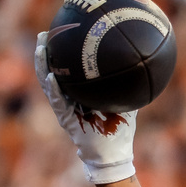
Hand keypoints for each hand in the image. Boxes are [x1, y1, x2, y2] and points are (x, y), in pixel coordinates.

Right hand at [34, 32, 137, 183]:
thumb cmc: (119, 130)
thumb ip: (131, 89)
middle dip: (45, 53)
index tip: (61, 32)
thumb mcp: (127, 104)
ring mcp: (65, 108)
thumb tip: (145, 70)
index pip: (68, 69)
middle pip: (52, 71)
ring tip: (40, 50)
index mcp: (79, 94)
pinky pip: (57, 102)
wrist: (113, 154)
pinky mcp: (66, 119)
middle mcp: (69, 99)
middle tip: (43, 34)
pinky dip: (53, 89)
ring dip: (42, 66)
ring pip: (48, 84)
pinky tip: (51, 77)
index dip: (62, 53)